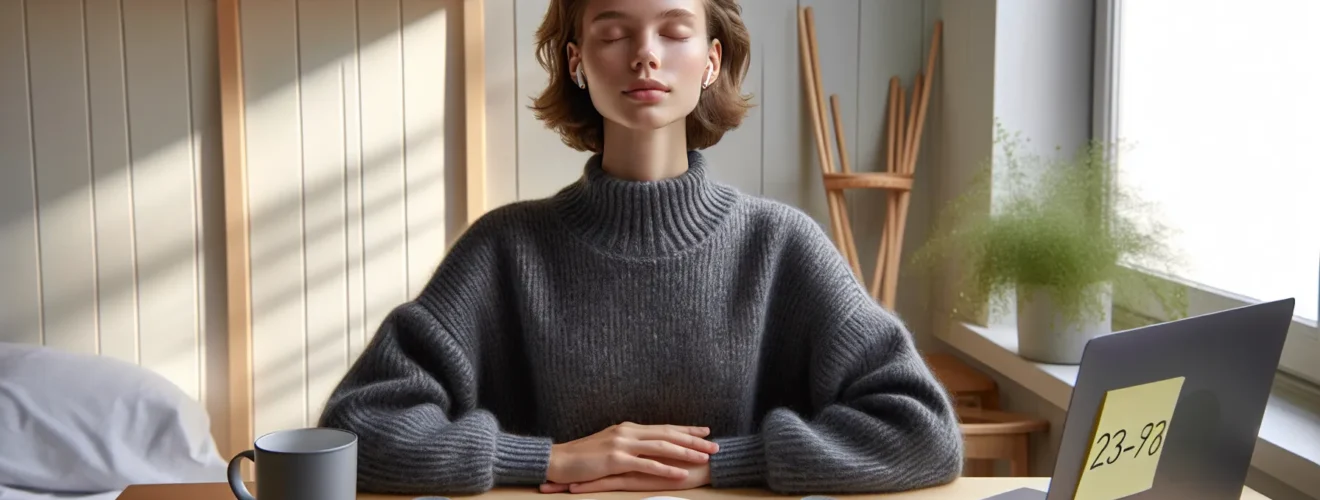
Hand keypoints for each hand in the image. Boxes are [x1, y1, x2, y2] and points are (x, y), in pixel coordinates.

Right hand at [542, 422, 717, 488]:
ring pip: (661, 446)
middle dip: (693, 440)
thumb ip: (628, 444)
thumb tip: (645, 447)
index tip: (706, 431)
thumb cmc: (582, 456)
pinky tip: (680, 473)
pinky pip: (647, 465)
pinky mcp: (616, 459)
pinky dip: (666, 469)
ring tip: (704, 457)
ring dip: (685, 452)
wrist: (558, 460)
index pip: (663, 427)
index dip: (686, 429)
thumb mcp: (608, 445)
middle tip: (714, 445)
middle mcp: (628, 432)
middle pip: (667, 433)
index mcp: (628, 428)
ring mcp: (622, 444)